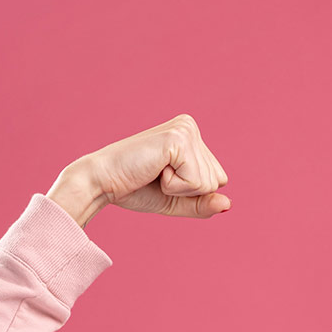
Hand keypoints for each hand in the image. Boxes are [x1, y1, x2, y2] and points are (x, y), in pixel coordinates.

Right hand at [65, 114, 231, 219]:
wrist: (102, 183)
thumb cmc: (135, 188)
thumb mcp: (177, 201)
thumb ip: (203, 204)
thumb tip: (229, 204)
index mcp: (192, 136)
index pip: (218, 180)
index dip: (192, 192)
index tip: (162, 178)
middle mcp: (190, 126)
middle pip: (217, 181)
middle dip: (187, 190)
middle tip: (156, 176)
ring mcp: (185, 130)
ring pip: (209, 183)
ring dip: (179, 188)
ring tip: (154, 172)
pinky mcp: (178, 138)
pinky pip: (196, 182)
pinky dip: (174, 186)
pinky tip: (154, 170)